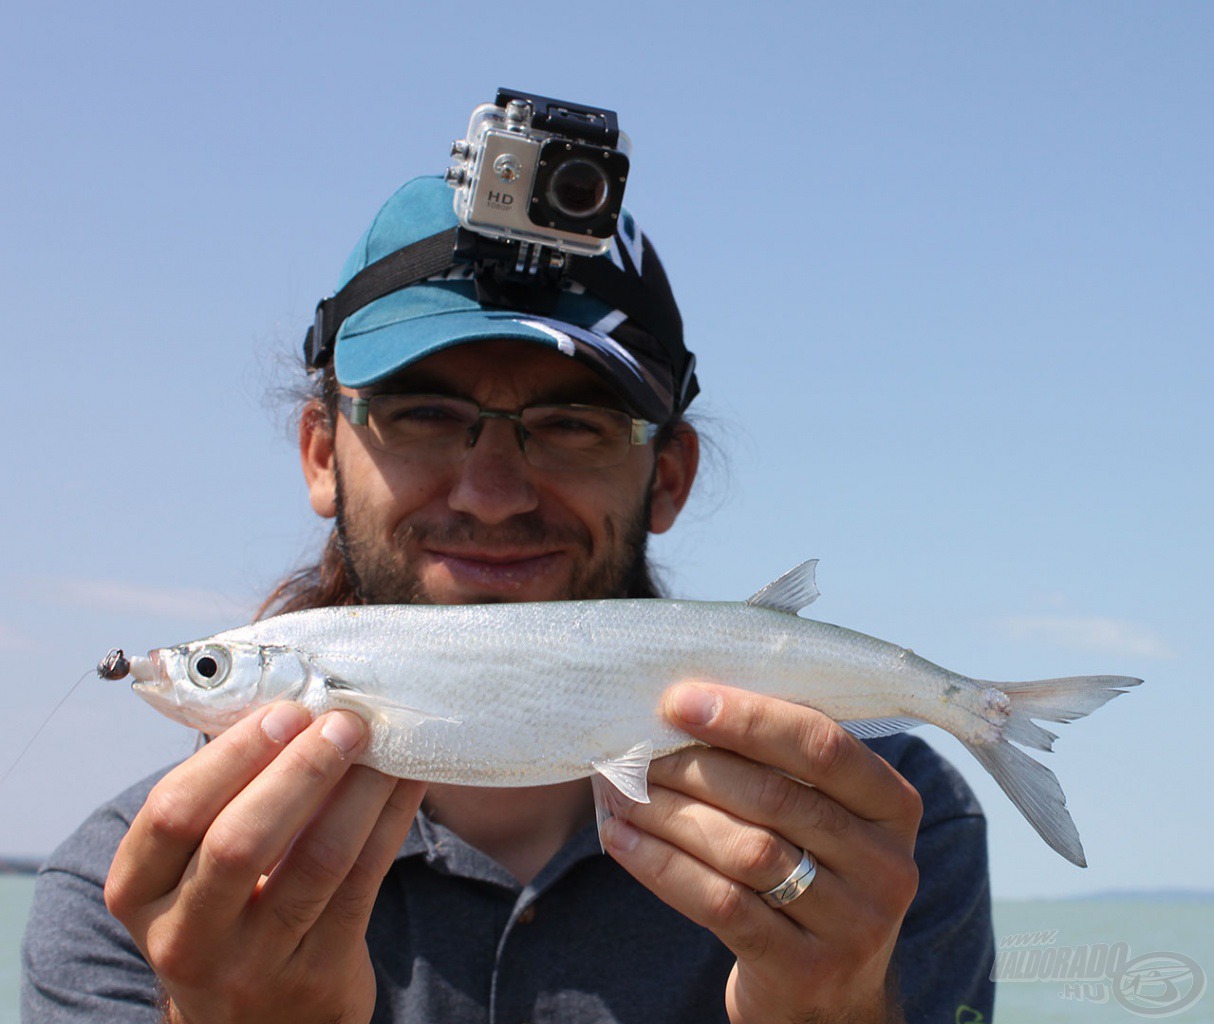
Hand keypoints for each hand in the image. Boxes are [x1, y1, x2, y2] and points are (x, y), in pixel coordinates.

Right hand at [105, 702, 425, 1023]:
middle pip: (240, 841)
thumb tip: (288, 700)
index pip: (172, 815)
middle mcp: (185, 936)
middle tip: (342, 721)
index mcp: (140, 893)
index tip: (284, 711)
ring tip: (380, 742)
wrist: (256, 1021)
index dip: (231, 757)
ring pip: (315, 862)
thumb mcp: (192, 872)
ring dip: (357, 791)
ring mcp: (252, 964)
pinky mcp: (318, 972)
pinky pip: (363, 881)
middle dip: (299, 770)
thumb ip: (222, 799)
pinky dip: (389, 821)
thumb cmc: (225, 912)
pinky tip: (405, 780)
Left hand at [600, 683, 921, 1023]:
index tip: (679, 701)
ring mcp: (852, 925)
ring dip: (671, 814)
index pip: (823, 746)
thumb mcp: (824, 821)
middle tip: (636, 753)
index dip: (749, 718)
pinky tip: (623, 841)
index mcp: (894, 806)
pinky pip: (720, 904)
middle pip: (776, 797)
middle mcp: (887, 865)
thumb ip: (780, 769)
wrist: (831, 999)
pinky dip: (663, 867)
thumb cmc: (810, 878)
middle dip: (694, 767)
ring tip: (624, 793)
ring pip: (746, 850)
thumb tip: (685, 709)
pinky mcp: (804, 970)